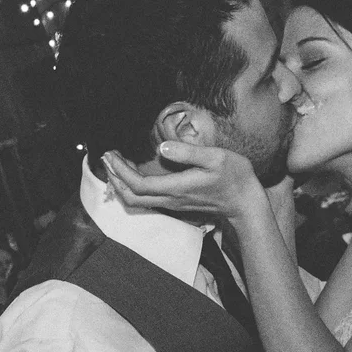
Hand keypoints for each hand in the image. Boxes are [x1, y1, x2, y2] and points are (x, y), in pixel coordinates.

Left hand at [101, 144, 264, 227]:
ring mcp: (172, 203)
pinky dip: (133, 187)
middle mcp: (170, 199)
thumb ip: (188, 153)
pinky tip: (133, 172)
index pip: (138, 184)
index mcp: (176, 188)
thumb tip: (162, 147)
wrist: (245, 204)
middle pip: (131, 197)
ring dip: (122, 183)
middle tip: (107, 158)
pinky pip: (146, 199)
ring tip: (115, 163)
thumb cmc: (234, 178)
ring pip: (137, 200)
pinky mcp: (176, 202)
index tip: (111, 154)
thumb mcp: (215, 158)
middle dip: (114, 178)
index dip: (120, 171)